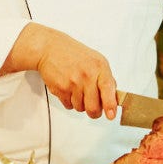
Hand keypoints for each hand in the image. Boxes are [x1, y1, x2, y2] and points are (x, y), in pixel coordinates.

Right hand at [1, 23, 118, 119]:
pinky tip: (68, 89)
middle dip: (94, 112)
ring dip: (80, 104)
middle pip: (93, 107)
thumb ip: (105, 77)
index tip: (111, 115)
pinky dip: (69, 101)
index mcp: (99, 67)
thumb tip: (113, 97)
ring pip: (81, 108)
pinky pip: (69, 105)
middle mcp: (87, 75)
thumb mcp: (95, 59)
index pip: (108, 89)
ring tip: (77, 90)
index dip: (110, 105)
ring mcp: (73, 82)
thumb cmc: (72, 53)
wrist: (49, 48)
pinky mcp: (60, 89)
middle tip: (93, 108)